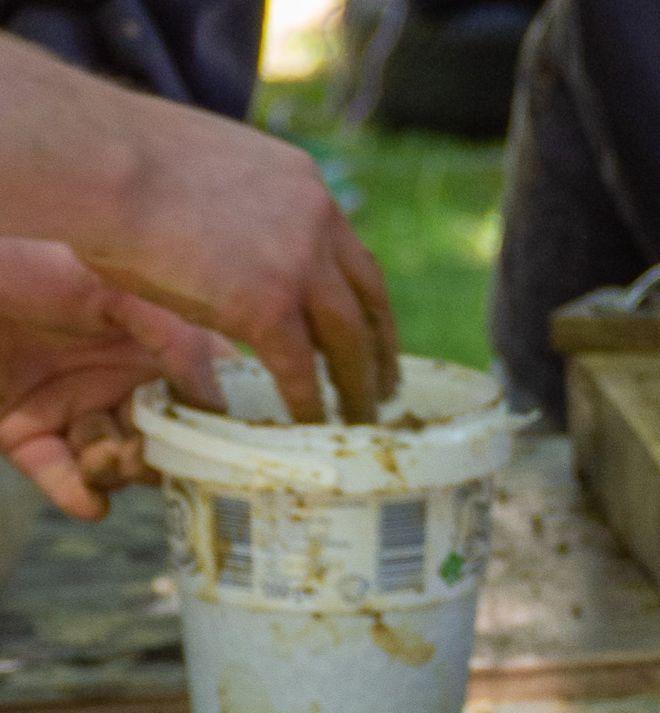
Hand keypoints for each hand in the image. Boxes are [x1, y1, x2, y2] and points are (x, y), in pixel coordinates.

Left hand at [0, 239, 223, 517]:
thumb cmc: (23, 261)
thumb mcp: (111, 286)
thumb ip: (177, 341)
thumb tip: (218, 405)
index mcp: (147, 341)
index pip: (205, 391)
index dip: (222, 422)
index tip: (230, 444)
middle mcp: (116, 379)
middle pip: (169, 440)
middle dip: (166, 456)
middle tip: (148, 451)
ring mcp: (72, 409)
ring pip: (122, 465)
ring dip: (119, 470)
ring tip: (101, 456)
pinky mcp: (27, 435)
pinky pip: (65, 480)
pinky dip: (79, 495)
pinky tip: (87, 498)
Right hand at [88, 96, 397, 423]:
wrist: (94, 159)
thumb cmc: (118, 158)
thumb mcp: (209, 170)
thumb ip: (241, 206)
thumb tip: (230, 233)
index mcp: (303, 185)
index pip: (352, 254)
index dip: (365, 301)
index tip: (372, 331)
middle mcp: (316, 222)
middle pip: (367, 302)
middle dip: (379, 350)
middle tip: (386, 388)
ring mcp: (299, 265)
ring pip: (349, 343)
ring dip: (359, 387)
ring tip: (361, 421)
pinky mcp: (271, 306)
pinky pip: (303, 371)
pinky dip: (311, 404)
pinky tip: (313, 427)